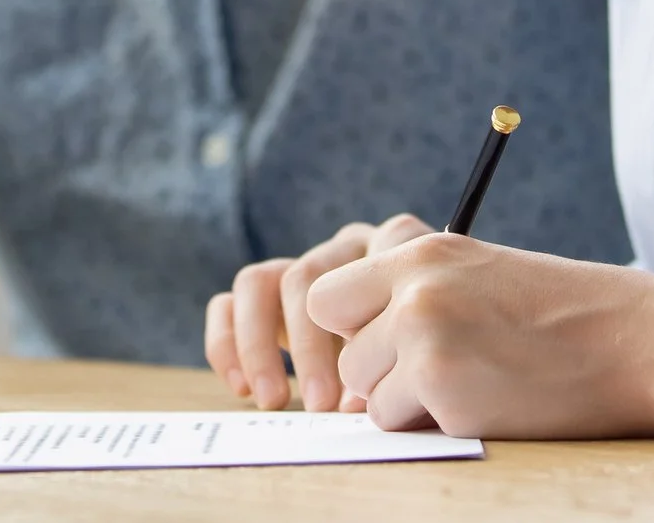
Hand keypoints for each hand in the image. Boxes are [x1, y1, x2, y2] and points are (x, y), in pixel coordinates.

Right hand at [207, 215, 434, 410]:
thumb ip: (397, 364)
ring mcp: (298, 266)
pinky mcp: (262, 293)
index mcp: (389, 248)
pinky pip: (226, 304)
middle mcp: (341, 250)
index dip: (363, 317)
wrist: (414, 345)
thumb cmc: (427, 350)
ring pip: (257, 281)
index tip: (372, 375)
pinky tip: (242, 389)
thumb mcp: (425, 350)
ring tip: (274, 401)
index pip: (363, 263)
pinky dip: (227, 345)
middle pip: (306, 275)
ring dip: (259, 346)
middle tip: (322, 405)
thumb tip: (351, 403)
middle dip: (309, 346)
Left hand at [306, 232, 653, 439]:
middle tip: (441, 372)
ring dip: (409, 403)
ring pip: (366, 394)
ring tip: (475, 383)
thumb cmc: (567, 315)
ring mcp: (425, 337)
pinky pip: (400, 423)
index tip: (387, 344)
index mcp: (421, 252)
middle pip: (343, 353)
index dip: (351, 330)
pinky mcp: (444, 388)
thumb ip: (415, 293)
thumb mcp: (480, 274)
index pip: (324, 295)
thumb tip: (355, 344)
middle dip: (378, 373)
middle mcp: (414, 288)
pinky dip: (436, 425)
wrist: (637, 340)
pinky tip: (488, 403)